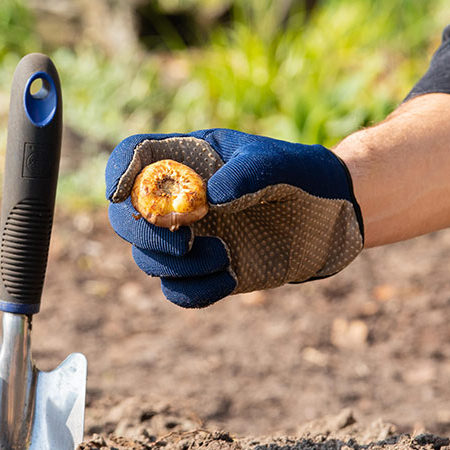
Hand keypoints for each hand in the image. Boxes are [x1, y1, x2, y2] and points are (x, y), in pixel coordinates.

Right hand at [106, 129, 363, 307]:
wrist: (333, 213)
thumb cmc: (300, 174)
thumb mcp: (274, 163)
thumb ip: (242, 173)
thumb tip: (207, 199)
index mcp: (183, 160)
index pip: (129, 158)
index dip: (117, 174)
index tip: (123, 194)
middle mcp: (175, 200)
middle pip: (124, 217)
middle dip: (144, 233)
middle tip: (181, 243)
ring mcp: (188, 238)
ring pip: (148, 259)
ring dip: (176, 265)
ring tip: (222, 255)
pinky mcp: (205, 272)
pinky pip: (177, 292)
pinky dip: (194, 291)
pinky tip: (227, 277)